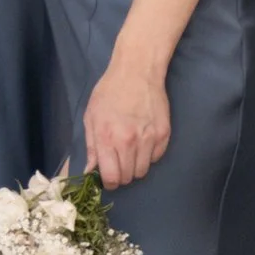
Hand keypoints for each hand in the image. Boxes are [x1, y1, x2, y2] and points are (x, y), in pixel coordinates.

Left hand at [82, 53, 170, 186]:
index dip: (109, 182)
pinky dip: (149, 155)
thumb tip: (90, 171)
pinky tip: (143, 141)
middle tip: (118, 161)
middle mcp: (129, 142)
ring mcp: (149, 139)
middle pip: (128, 177)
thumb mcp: (91, 116)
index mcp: (108, 138)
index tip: (108, 177)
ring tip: (130, 151)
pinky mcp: (164, 135)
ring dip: (135, 166)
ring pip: (143, 171)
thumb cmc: (109, 92)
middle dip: (121, 174)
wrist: (137, 72)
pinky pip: (156, 158)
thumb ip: (91, 146)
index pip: (112, 177)